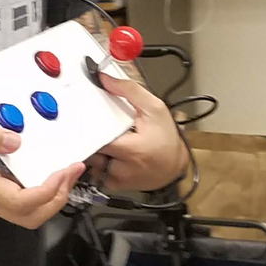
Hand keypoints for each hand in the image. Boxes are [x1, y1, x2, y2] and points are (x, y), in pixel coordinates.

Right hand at [0, 108, 79, 228]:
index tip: (66, 168)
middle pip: (29, 217)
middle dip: (58, 198)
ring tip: (65, 171)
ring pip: (26, 214)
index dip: (49, 190)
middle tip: (73, 170)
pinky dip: (40, 192)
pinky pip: (18, 203)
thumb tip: (16, 141)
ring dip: (52, 197)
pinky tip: (46, 169)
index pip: (21, 202)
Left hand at [89, 75, 185, 192]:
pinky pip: (96, 173)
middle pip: (90, 151)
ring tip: (110, 142)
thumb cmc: (168, 139)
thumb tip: (104, 80)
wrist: (175, 165)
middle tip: (104, 130)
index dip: (90, 127)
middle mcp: (123, 169)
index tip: (90, 119)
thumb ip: (129, 91)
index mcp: (132, 150)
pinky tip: (112, 154)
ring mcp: (117, 179)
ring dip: (95, 150)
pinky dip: (99, 162)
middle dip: (92, 138)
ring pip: (91, 162)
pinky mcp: (115, 186)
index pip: (95, 139)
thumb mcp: (154, 108)